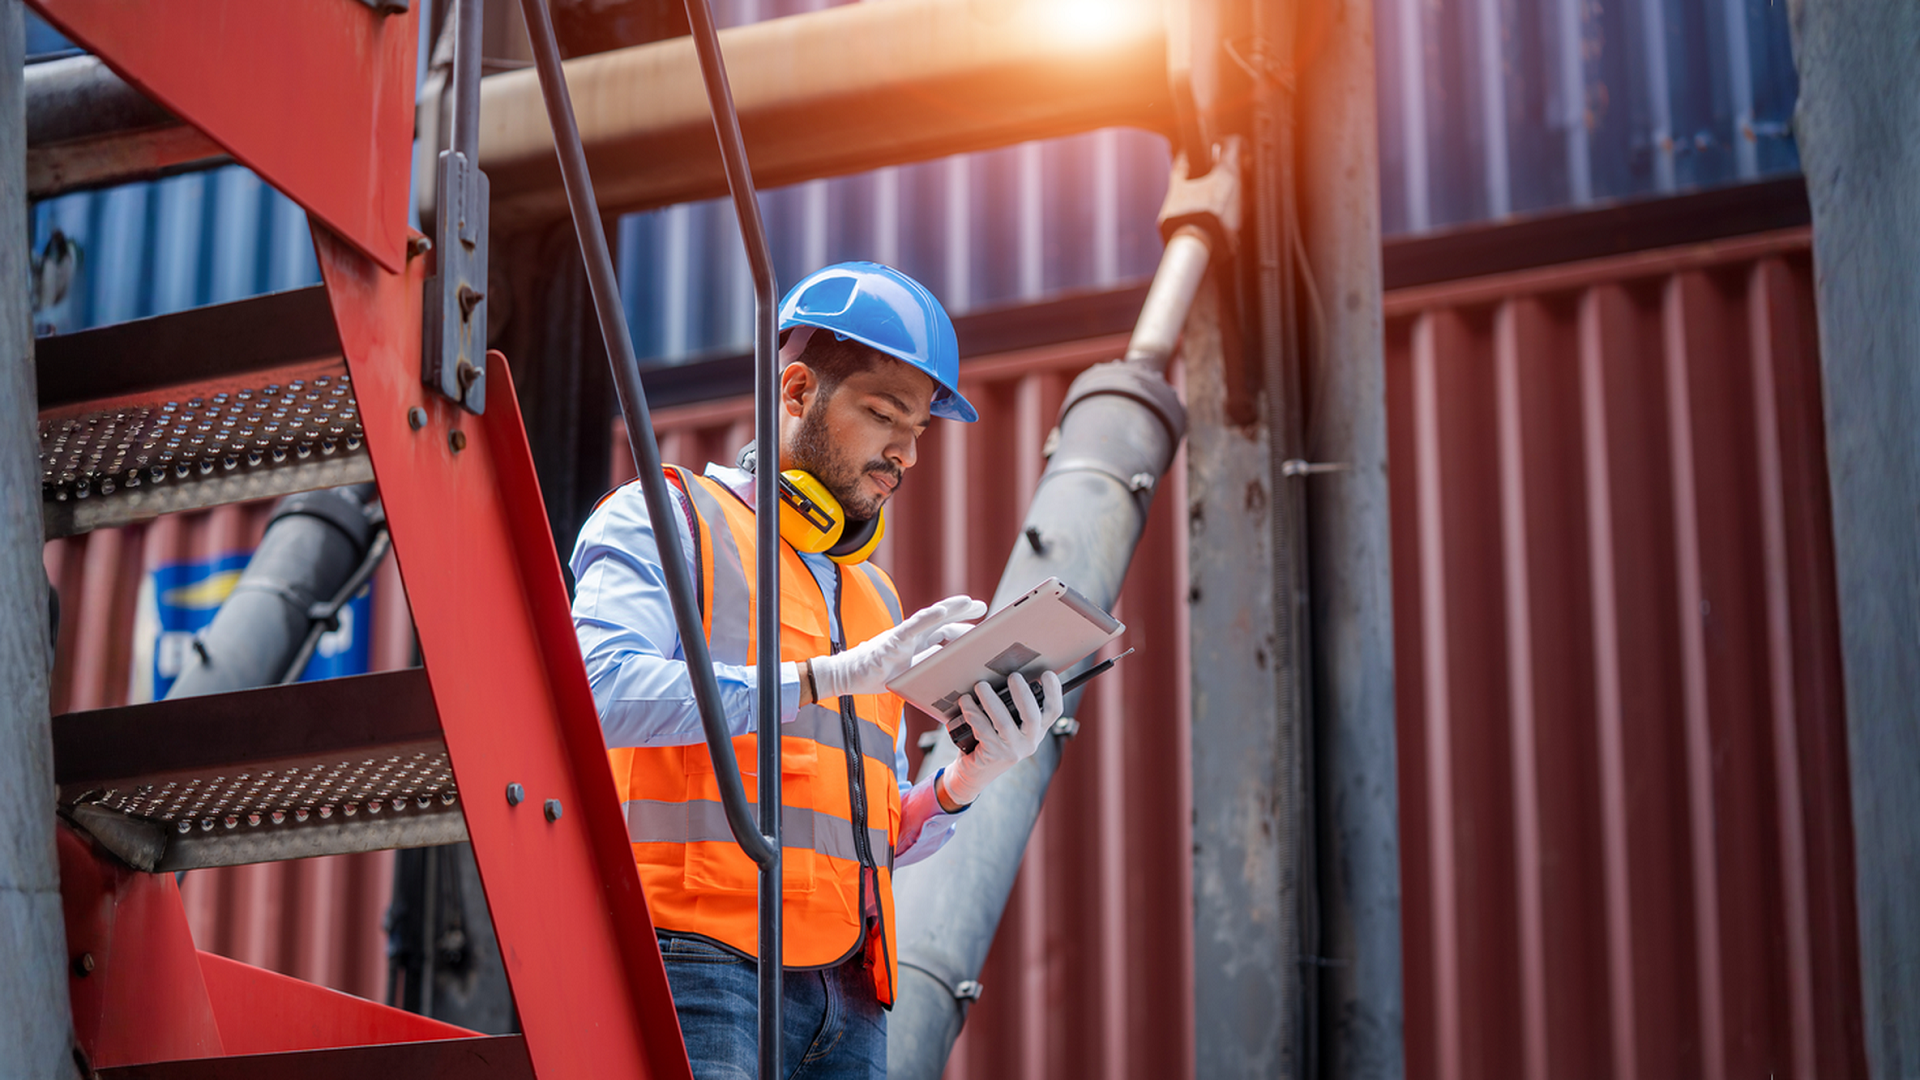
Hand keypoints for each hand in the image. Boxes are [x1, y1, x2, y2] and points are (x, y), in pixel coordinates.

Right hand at [808, 595, 984, 700]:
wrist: (845, 676)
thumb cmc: (875, 674)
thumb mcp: (907, 672)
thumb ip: (924, 664)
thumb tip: (946, 662)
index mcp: (915, 644)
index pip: (942, 631)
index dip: (961, 626)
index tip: (981, 625)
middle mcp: (910, 636)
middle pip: (940, 620)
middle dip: (961, 612)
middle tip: (983, 607)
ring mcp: (901, 636)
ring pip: (929, 618)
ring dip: (949, 608)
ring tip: (968, 601)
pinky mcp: (891, 641)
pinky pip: (912, 627)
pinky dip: (927, 617)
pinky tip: (941, 611)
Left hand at [940, 670, 1062, 806]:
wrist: (975, 772)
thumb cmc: (993, 740)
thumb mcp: (1009, 726)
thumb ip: (1014, 707)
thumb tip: (1005, 674)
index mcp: (1037, 731)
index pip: (1054, 711)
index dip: (1054, 692)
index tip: (1048, 673)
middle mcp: (1029, 742)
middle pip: (1033, 716)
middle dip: (1022, 693)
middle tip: (1013, 676)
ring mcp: (1012, 751)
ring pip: (1003, 722)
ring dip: (990, 700)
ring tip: (981, 685)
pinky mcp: (993, 755)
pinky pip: (982, 729)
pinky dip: (972, 712)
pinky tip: (965, 701)